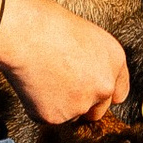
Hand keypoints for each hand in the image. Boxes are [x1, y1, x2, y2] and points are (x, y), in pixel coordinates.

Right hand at [0, 0, 129, 130]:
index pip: (118, 92)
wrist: (24, 33)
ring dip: (59, 105)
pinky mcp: (56, 117)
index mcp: (114, 61)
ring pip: (70, 115)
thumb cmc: (48, 24)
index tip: (90, 91)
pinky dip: (38, 107)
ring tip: (42, 77)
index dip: (102, 93)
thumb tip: (85, 73)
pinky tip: (32, 85)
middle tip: (60, 86)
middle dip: (81, 103)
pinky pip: (47, 117)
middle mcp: (104, 86)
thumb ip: (93, 60)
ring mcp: (81, 104)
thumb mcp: (85, 35)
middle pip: (97, 111)